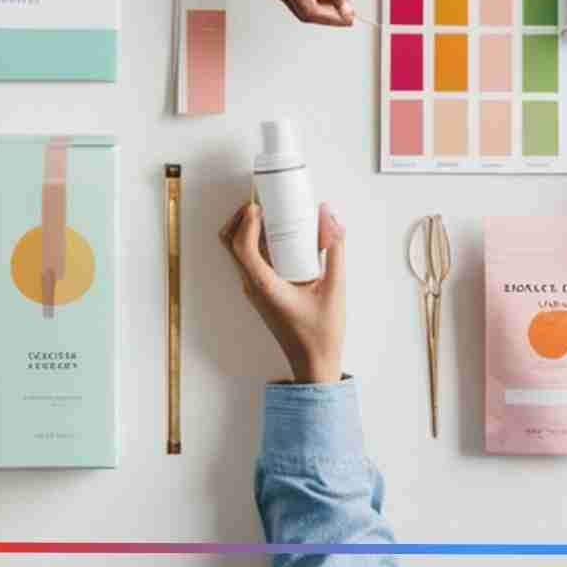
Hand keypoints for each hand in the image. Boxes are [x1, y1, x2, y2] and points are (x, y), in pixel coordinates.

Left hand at [219, 202, 346, 383]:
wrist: (314, 364)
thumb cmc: (322, 333)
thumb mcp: (335, 288)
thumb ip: (335, 248)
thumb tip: (329, 215)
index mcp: (265, 287)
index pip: (241, 247)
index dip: (246, 221)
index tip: (260, 205)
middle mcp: (252, 287)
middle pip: (230, 244)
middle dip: (241, 218)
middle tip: (263, 202)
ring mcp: (254, 290)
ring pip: (238, 251)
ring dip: (248, 228)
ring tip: (273, 214)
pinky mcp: (260, 291)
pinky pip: (250, 260)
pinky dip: (258, 242)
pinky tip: (282, 236)